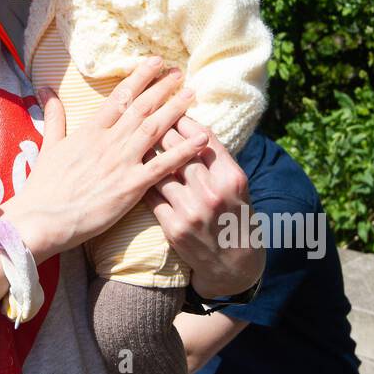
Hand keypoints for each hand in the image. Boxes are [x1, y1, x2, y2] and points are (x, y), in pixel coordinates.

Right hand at [2, 57, 210, 261]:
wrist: (41, 218)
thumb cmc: (43, 187)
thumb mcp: (47, 145)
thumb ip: (54, 116)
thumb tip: (45, 88)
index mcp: (90, 131)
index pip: (120, 97)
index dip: (139, 77)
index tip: (155, 63)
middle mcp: (108, 141)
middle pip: (141, 107)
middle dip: (162, 87)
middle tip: (180, 71)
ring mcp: (121, 162)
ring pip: (154, 128)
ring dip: (175, 109)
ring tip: (192, 93)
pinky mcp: (130, 186)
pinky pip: (162, 165)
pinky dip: (183, 151)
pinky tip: (201, 139)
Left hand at [144, 120, 264, 298]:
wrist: (234, 265)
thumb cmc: (235, 217)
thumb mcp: (237, 187)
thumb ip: (218, 160)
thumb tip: (194, 128)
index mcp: (232, 178)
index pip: (204, 138)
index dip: (185, 120)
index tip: (172, 108)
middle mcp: (213, 193)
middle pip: (179, 150)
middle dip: (161, 129)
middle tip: (147, 115)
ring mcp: (192, 211)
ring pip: (161, 171)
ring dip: (147, 154)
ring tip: (135, 139)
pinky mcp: (174, 228)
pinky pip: (152, 196)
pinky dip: (144, 183)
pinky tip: (135, 171)